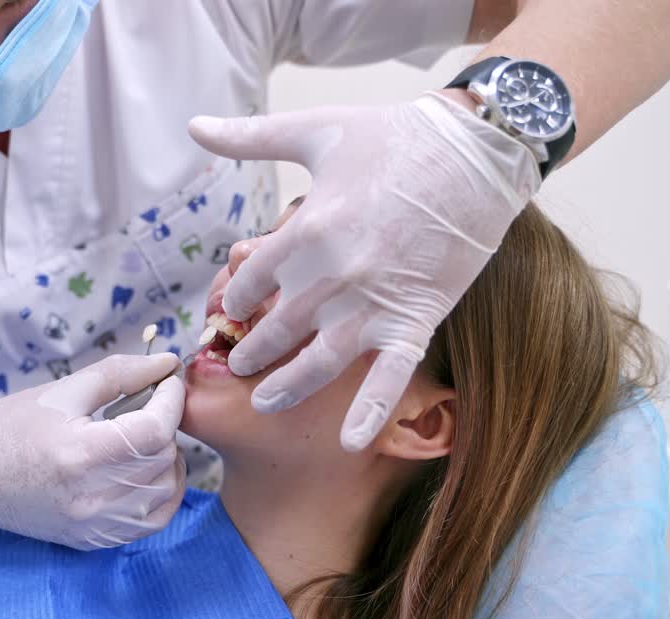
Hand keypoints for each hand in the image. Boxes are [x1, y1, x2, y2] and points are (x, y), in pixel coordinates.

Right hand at [0, 353, 186, 549]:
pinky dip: (159, 494)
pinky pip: (150, 523)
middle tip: (151, 406)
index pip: (154, 430)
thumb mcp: (62, 391)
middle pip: (162, 460)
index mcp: (79, 454)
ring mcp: (93, 525)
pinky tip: (145, 471)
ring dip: (166, 460)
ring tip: (145, 438)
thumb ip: (119, 374)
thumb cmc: (9, 427)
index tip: (168, 382)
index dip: (171, 400)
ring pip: (164, 493)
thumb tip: (167, 363)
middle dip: (167, 426)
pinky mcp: (93, 540)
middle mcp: (90, 497)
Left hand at [188, 92, 539, 449]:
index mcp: (305, 231)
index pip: (251, 280)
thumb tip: (194, 124)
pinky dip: (371, 412)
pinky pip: (390, 376)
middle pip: (275, 327)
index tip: (231, 309)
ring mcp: (374, 303)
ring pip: (317, 362)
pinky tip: (349, 443)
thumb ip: (249, 138)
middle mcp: (333, 275)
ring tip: (265, 402)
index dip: (236, 297)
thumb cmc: (392, 136)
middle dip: (250, 349)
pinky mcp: (416, 318)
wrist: (474, 151)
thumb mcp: (314, 131)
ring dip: (286, 387)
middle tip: (237, 363)